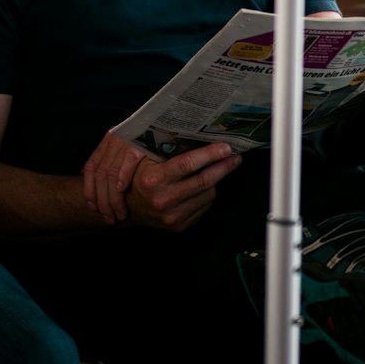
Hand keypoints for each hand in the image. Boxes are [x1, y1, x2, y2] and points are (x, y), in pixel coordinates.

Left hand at [83, 130, 148, 223]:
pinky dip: (123, 176)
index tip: (93, 207)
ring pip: (111, 172)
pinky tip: (124, 190)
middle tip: (109, 217)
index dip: (89, 189)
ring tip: (120, 213)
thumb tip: (88, 178)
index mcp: (108, 140)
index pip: (90, 168)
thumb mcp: (127, 146)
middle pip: (100, 174)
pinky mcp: (141, 139)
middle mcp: (114, 138)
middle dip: (102, 200)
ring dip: (113, 197)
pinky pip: (128, 160)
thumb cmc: (152, 138)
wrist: (170, 118)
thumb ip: (112, 161)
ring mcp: (126, 139)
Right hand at [124, 141, 241, 233]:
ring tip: (219, 169)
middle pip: (203, 181)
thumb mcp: (144, 160)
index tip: (225, 147)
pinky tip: (205, 186)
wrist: (129, 209)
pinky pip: (203, 207)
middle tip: (235, 157)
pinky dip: (206, 195)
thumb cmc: (139, 178)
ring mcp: (172, 216)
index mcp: (153, 180)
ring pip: (207, 195)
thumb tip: (194, 136)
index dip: (209, 154)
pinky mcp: (180, 226)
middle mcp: (163, 200)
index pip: (187, 164)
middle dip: (223, 167)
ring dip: (216, 181)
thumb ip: (164, 151)